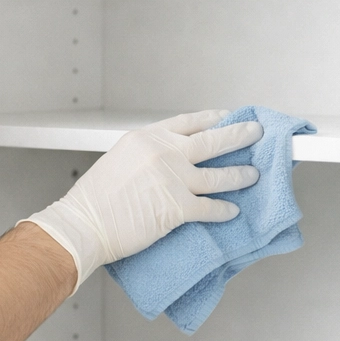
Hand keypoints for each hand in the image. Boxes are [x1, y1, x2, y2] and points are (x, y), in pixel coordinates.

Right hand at [23, 109, 261, 291]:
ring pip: (219, 175)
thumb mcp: (120, 160)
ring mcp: (173, 179)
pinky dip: (225, 210)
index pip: (189, 121)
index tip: (227, 116)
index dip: (212, 118)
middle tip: (255, 132)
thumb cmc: (94, 199)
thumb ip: (147, 154)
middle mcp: (163, 153)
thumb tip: (172, 159)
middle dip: (239, 135)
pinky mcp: (178, 207)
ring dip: (240, 175)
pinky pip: (211, 208)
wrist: (84, 224)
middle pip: (213, 141)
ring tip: (252, 174)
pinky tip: (232, 210)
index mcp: (146, 138)